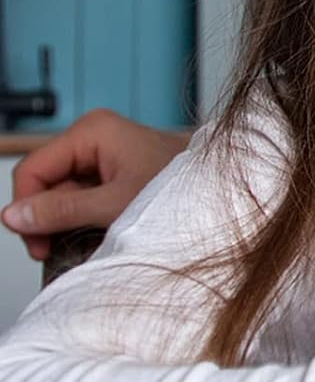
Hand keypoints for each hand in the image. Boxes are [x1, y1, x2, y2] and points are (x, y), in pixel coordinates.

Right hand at [3, 110, 189, 260]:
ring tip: (85, 242)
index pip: (33, 168)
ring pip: (64, 192)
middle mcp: (95, 136)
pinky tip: (98, 233)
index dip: (25, 207)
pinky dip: (85, 217)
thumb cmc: (184, 189)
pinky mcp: (118, 170)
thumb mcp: (115, 205)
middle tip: (54, 250)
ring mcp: (106, 153)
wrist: (226, 194)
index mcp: (92, 131)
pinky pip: (85, 195)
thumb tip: (14, 217)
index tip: (36, 244)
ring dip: (68, 221)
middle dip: (47, 217)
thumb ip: (62, 210)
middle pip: (46, 181)